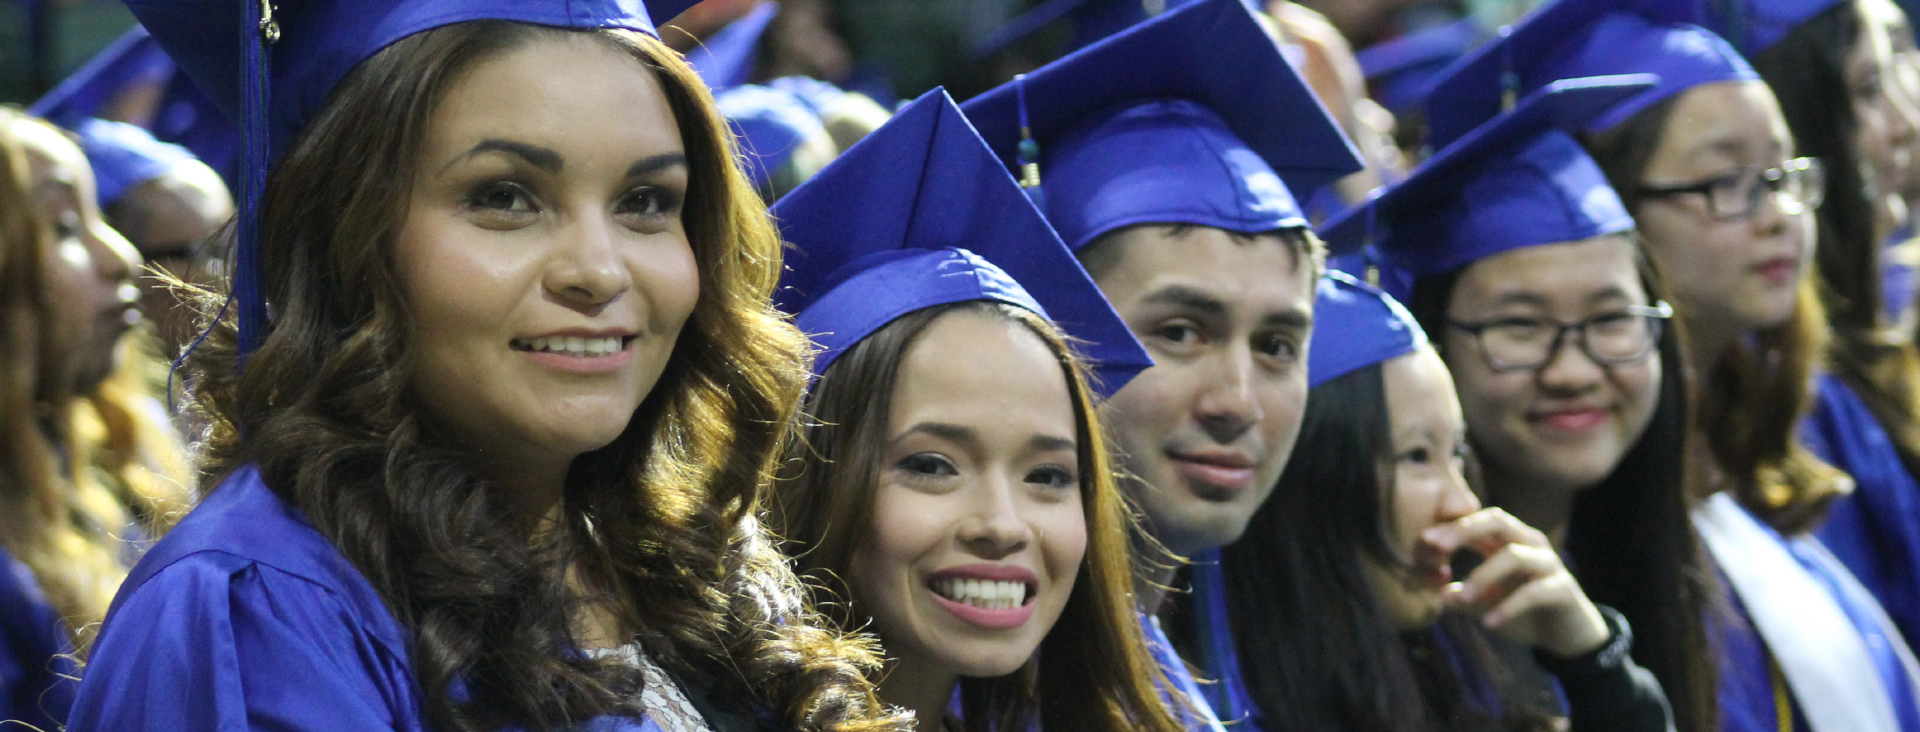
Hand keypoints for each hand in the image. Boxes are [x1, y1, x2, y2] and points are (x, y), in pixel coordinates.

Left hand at [1419, 508, 1609, 658]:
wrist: (1567, 636)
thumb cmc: (1523, 613)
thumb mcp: (1488, 605)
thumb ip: (1465, 598)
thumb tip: (1441, 593)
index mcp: (1510, 542)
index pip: (1480, 521)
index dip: (1452, 527)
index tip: (1425, 541)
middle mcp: (1531, 545)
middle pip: (1498, 521)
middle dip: (1465, 531)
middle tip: (1437, 548)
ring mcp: (1549, 564)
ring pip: (1514, 556)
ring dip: (1482, 576)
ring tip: (1461, 598)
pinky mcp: (1563, 589)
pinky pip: (1534, 593)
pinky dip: (1508, 607)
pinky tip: (1488, 623)